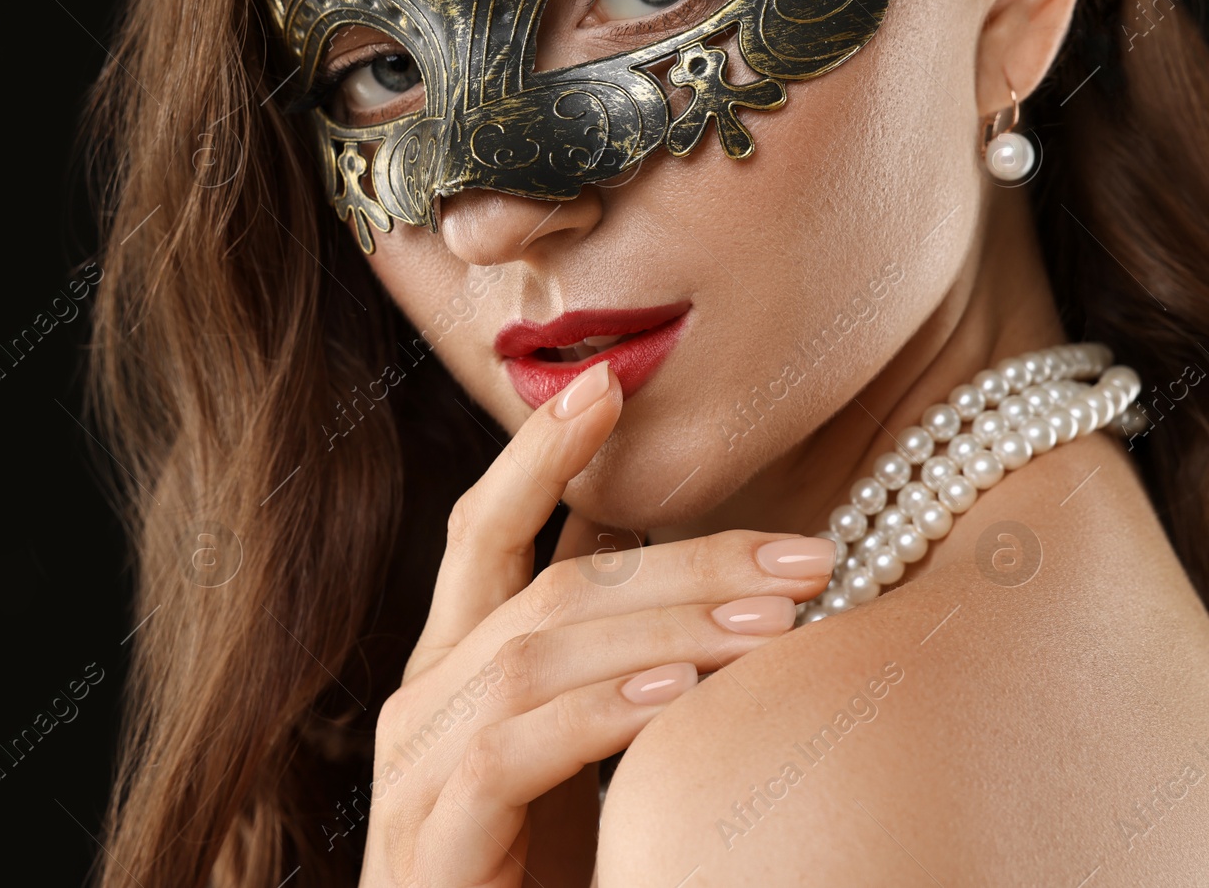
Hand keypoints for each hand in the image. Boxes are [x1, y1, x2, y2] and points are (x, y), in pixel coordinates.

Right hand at [357, 362, 836, 886]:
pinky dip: (596, 711)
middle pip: (541, 584)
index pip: (484, 532)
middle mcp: (423, 701)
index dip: (539, 454)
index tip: (609, 384)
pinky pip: (508, 751)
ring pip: (533, 653)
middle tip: (806, 552)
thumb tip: (655, 550)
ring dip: (664, 627)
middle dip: (679, 557)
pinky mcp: (431, 845)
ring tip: (778, 620)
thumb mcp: (573, 749)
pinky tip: (677, 694)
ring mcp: (416, 770)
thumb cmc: (534, 872)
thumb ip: (592, 651)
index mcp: (454, 667)